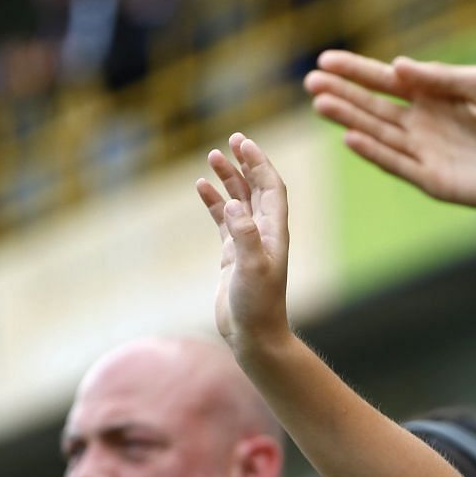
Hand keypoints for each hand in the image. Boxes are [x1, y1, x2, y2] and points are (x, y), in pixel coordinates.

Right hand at [198, 134, 290, 350]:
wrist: (254, 336)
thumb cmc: (258, 305)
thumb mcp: (252, 269)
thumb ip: (243, 235)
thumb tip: (232, 204)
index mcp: (274, 232)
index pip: (271, 188)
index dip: (260, 164)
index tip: (244, 143)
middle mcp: (264, 233)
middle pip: (257, 188)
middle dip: (246, 163)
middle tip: (231, 140)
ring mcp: (248, 243)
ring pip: (239, 201)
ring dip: (228, 179)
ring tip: (212, 156)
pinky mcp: (232, 255)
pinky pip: (223, 220)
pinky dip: (214, 202)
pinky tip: (201, 187)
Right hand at [306, 51, 475, 216]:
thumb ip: (440, 77)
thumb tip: (397, 66)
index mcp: (436, 96)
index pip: (387, 81)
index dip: (356, 70)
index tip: (325, 60)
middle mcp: (425, 124)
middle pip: (374, 107)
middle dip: (343, 94)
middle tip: (311, 83)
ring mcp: (426, 153)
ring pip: (379, 134)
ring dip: (350, 119)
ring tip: (321, 104)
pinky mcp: (433, 181)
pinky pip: (397, 164)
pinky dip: (374, 152)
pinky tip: (350, 137)